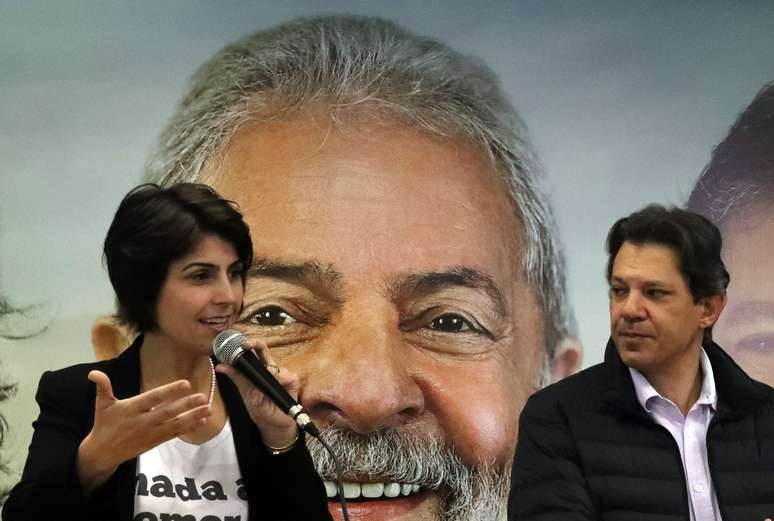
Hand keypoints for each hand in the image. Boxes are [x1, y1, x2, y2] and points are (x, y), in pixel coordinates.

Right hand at [77, 370, 211, 492]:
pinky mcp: (156, 441)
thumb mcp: (101, 405)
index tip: (185, 384)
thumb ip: (102, 387)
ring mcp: (151, 433)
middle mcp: (143, 421)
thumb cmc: (104, 424)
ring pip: (175, 424)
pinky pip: (175, 433)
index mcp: (131, 409)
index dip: (169, 391)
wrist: (102, 453)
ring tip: (209, 408)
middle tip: (203, 396)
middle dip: (187, 405)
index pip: (153, 398)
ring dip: (194, 416)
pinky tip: (203, 420)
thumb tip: (93, 373)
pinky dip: (190, 427)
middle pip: (168, 412)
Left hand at [215, 338, 299, 448]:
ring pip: (273, 365)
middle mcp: (269, 367)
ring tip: (265, 380)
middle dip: (255, 343)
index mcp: (256, 369)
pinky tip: (278, 386)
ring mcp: (281, 373)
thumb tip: (220, 366)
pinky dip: (280, 379)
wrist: (273, 423)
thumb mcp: (245, 392)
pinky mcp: (292, 380)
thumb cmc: (259, 407)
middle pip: (263, 349)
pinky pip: (286, 375)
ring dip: (268, 371)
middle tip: (247, 345)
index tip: (239, 344)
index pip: (252, 351)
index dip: (247, 344)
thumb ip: (235, 377)